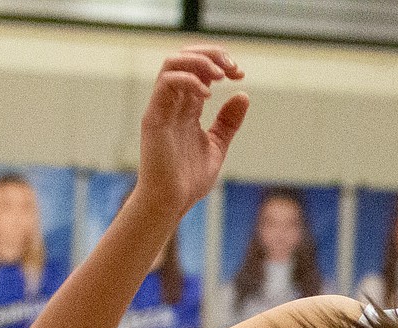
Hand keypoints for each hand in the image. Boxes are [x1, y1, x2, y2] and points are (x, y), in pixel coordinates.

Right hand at [136, 47, 248, 218]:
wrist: (170, 202)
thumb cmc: (188, 179)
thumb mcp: (217, 146)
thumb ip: (228, 122)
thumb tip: (243, 95)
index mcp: (187, 107)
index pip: (199, 69)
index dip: (220, 63)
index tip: (240, 74)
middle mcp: (173, 102)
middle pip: (185, 58)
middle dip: (211, 55)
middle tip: (233, 67)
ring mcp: (162, 107)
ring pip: (173, 63)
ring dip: (199, 62)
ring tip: (220, 75)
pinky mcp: (154, 117)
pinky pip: (166, 84)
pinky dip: (188, 81)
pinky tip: (207, 95)